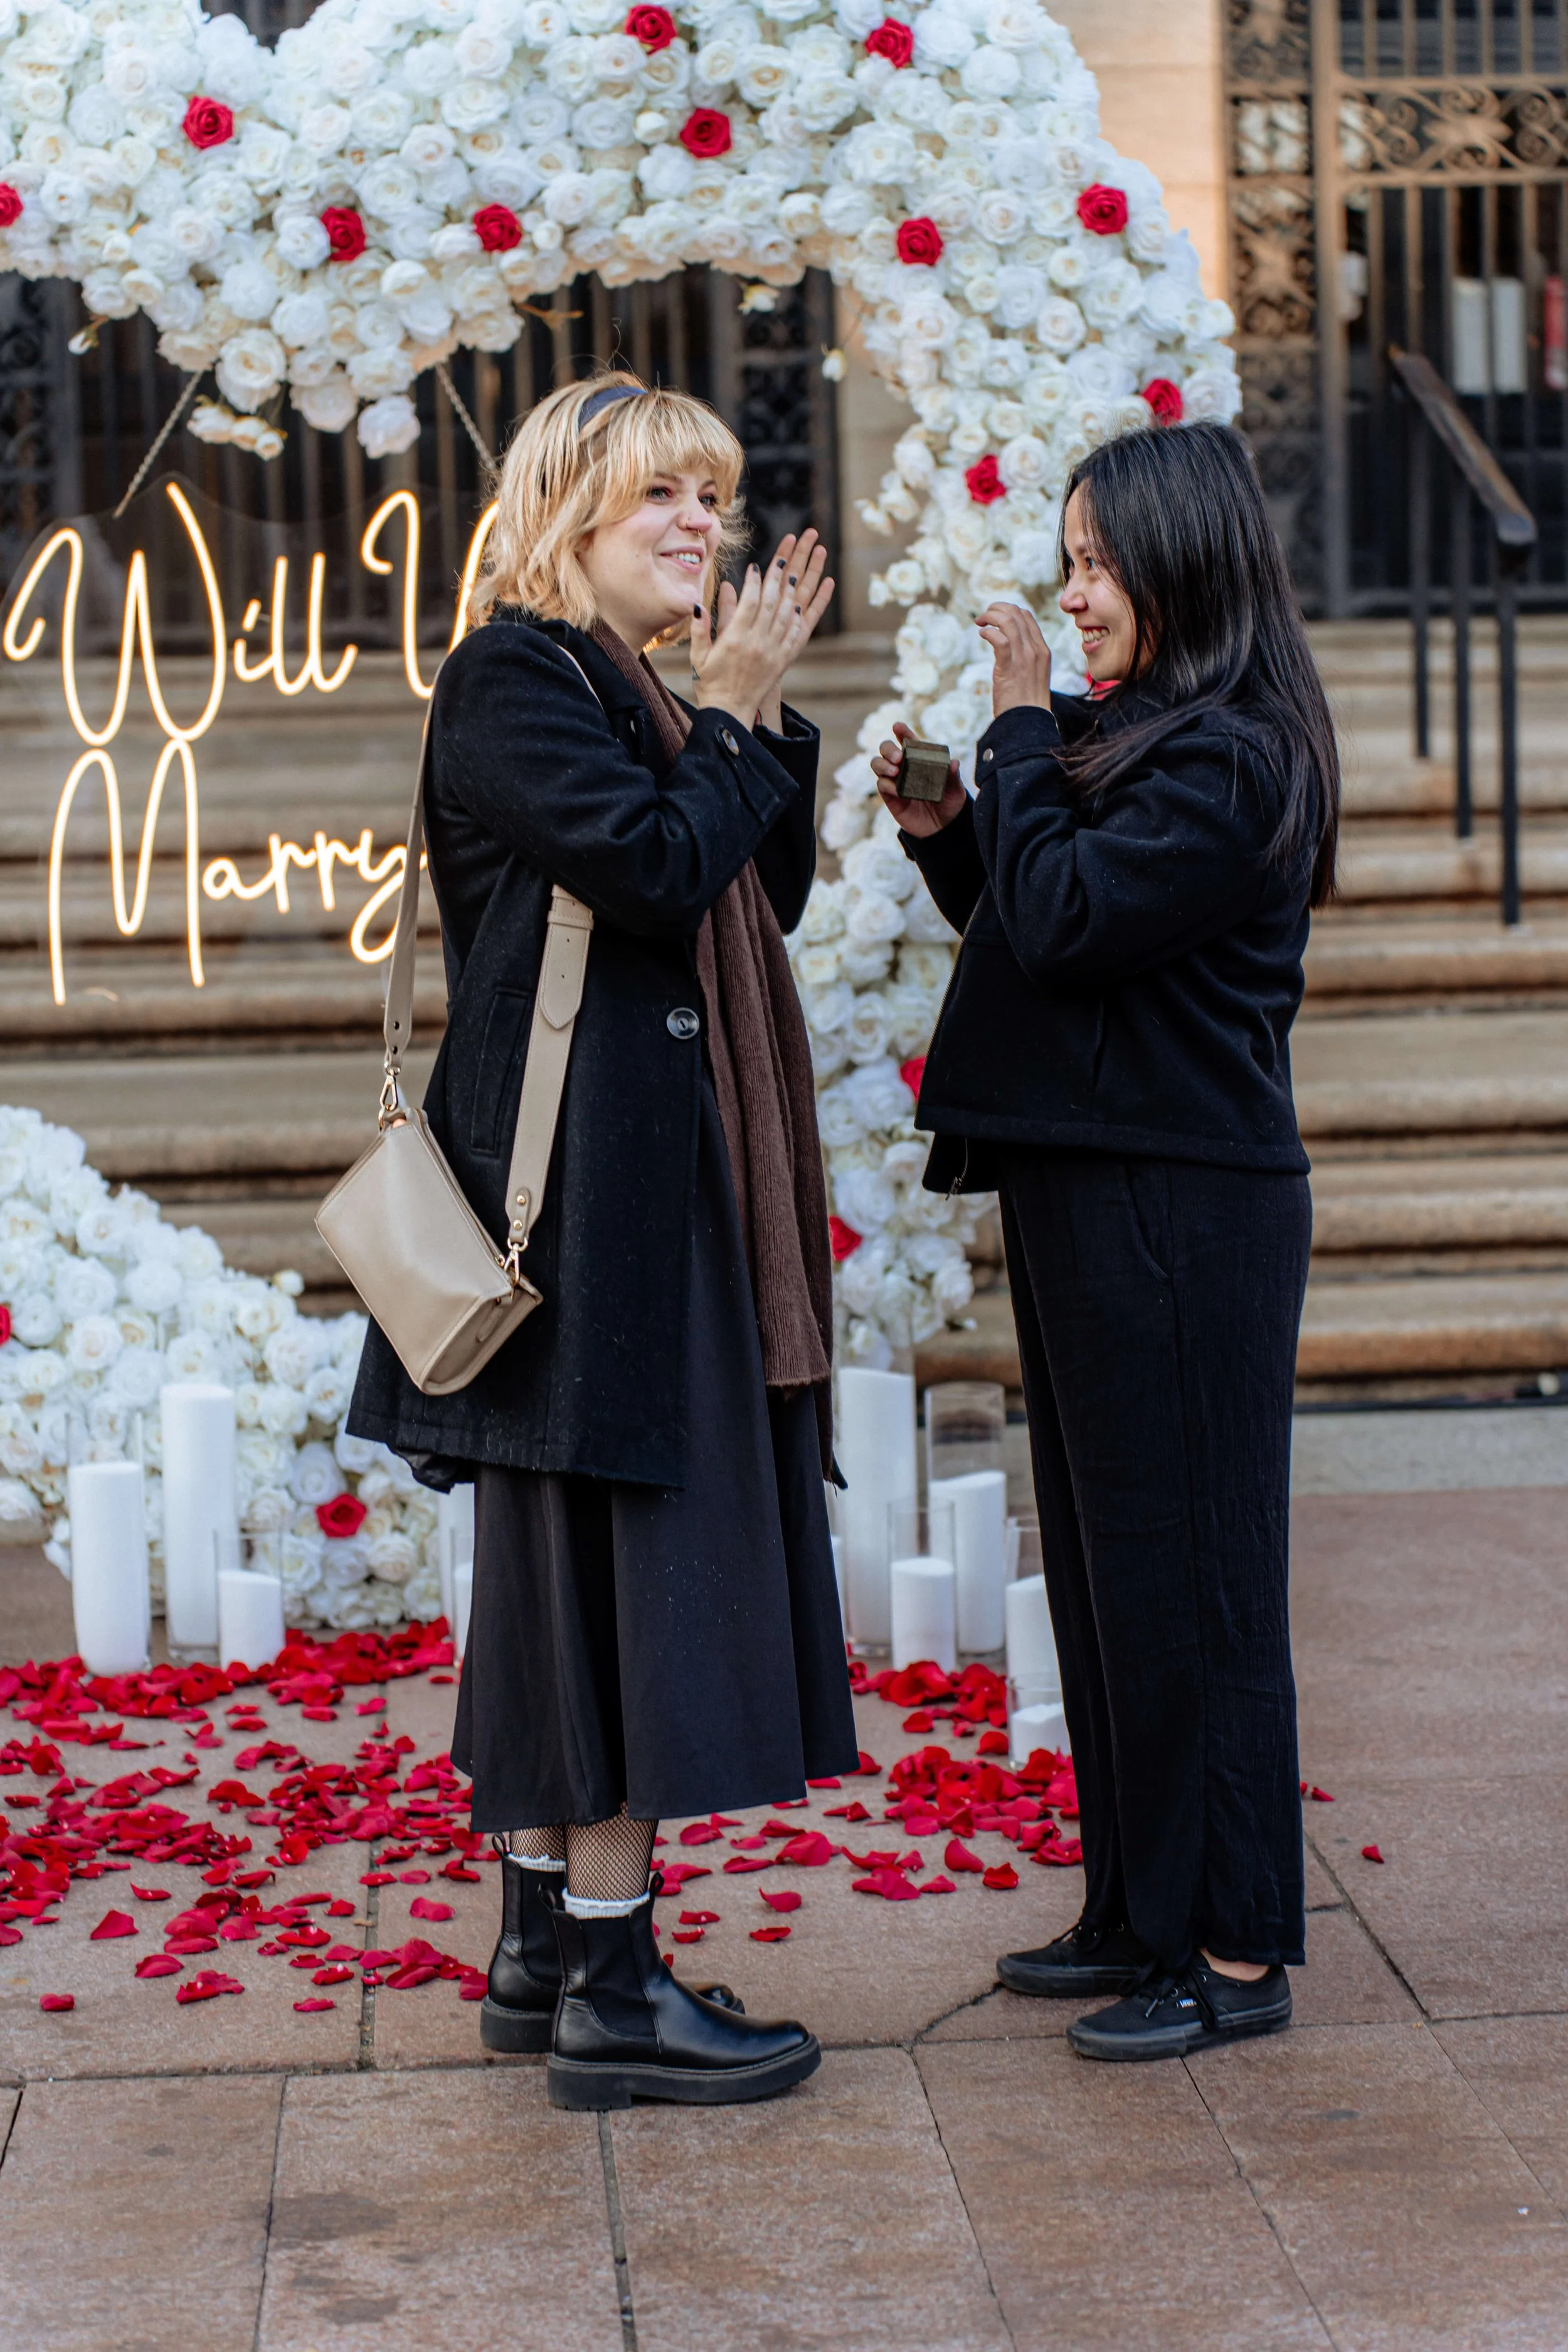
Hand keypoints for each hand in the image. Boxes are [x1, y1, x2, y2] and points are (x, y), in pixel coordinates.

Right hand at [691, 528, 834, 731]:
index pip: (751, 602)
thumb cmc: (710, 681)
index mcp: (736, 639)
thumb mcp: (698, 654)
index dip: (756, 581)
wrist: (730, 712)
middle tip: (795, 541)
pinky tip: (821, 588)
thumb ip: (699, 626)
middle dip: (786, 566)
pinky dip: (812, 607)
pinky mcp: (785, 658)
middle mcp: (759, 642)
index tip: (759, 565)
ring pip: (792, 608)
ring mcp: (775, 650)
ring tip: (812, 555)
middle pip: (776, 598)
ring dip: (804, 579)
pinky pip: (802, 629)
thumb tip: (699, 601)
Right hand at [872, 721, 967, 837]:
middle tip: (898, 758)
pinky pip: (881, 785)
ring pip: (877, 764)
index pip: (907, 740)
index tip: (898, 727)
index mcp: (919, 759)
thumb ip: (953, 777)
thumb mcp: (955, 790)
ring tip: (895, 771)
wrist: (942, 829)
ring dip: (882, 764)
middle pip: (886, 749)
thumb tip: (954, 763)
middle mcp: (903, 767)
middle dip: (888, 749)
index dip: (901, 732)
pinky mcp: (890, 797)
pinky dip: (886, 784)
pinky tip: (896, 789)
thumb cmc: (949, 804)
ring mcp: (895, 781)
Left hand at [976, 600, 1051, 715]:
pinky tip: (982, 635)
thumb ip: (1024, 660)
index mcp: (1042, 650)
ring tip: (980, 622)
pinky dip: (988, 632)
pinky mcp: (1010, 666)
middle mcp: (1035, 650)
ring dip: (990, 616)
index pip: (1027, 617)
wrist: (1028, 723)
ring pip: (1008, 621)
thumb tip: (1007, 649)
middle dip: (997, 609)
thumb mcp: (1032, 676)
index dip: (1009, 610)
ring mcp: (1024, 657)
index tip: (995, 617)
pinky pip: (999, 638)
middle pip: (1017, 613)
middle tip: (983, 617)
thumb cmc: (1026, 704)